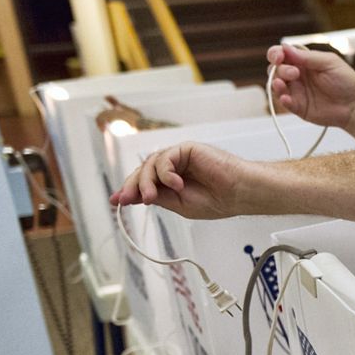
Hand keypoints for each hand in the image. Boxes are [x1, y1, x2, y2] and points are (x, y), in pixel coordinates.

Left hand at [109, 142, 247, 219]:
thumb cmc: (218, 200)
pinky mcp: (186, 149)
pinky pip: (165, 158)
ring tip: (152, 198)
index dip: (128, 190)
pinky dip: (166, 172)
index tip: (115, 201)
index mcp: (171, 182)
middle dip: (133, 186)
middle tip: (128, 200)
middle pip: (143, 171)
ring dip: (147, 182)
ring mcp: (179, 157)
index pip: (144, 182)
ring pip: (150, 164)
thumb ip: (158, 197)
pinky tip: (176, 184)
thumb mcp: (179, 205)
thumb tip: (133, 197)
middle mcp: (173, 167)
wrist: (239, 194)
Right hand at [267, 44, 354, 128]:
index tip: (279, 56)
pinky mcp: (298, 107)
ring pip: (276, 85)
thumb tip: (285, 47)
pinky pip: (285, 103)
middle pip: (275, 69)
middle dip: (279, 69)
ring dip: (276, 83)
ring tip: (282, 84)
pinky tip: (286, 98)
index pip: (282, 54)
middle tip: (295, 73)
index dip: (276, 54)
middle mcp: (297, 75)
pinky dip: (282, 100)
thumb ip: (307, 57)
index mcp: (303, 61)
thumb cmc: (346, 81)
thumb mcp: (328, 63)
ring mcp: (297, 91)